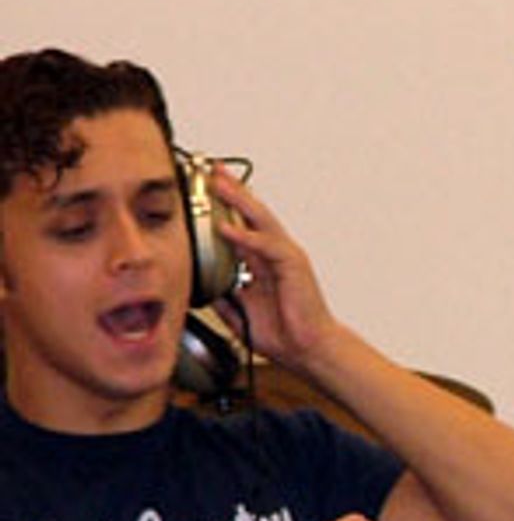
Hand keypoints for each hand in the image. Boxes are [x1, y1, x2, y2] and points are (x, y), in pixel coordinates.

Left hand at [207, 164, 339, 368]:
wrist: (307, 349)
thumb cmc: (283, 331)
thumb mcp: (240, 312)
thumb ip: (222, 295)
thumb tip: (199, 287)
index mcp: (264, 262)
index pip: (243, 225)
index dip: (225, 206)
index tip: (205, 189)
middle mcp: (276, 253)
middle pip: (252, 214)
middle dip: (232, 191)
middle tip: (213, 171)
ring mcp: (286, 256)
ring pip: (261, 220)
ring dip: (239, 201)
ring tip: (220, 184)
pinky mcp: (293, 265)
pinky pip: (267, 246)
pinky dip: (246, 236)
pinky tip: (227, 228)